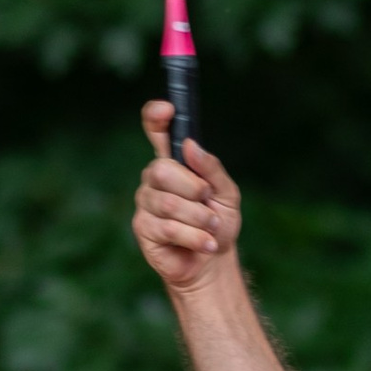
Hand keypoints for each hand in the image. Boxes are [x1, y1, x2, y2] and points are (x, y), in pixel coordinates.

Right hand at [132, 102, 241, 296]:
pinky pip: (168, 227)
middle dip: (193, 188)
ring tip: (212, 228)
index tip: (167, 109)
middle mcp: (155, 178)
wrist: (212, 262)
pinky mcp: (143, 228)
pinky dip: (194, 237)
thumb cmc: (218, 224)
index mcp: (175, 163)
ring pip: (168, 203)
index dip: (156, 117)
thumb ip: (212, 169)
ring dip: (198, 217)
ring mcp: (146, 202)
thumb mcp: (226, 194)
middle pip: (161, 170)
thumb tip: (191, 146)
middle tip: (208, 201)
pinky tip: (205, 244)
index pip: (157, 132)